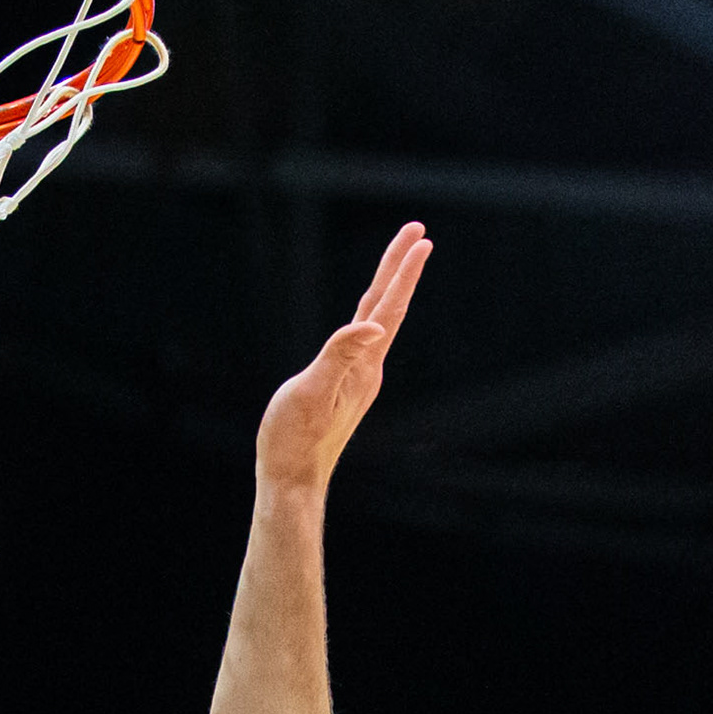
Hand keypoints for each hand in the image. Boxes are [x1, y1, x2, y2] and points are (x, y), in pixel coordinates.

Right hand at [254, 221, 431, 489]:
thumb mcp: (311, 393)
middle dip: (400, 269)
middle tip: (416, 232)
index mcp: (363, 367)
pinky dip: (371, 316)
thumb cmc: (294, 440)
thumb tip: (372, 328)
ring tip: (399, 263)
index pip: (387, 309)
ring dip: (389, 290)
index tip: (420, 239)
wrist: (292, 481)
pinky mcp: (344, 389)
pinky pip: (363, 341)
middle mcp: (367, 370)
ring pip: (377, 323)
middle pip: (387, 309)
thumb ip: (340, 356)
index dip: (402, 272)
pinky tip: (369, 318)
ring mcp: (358, 380)